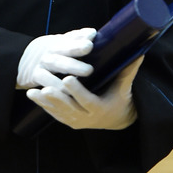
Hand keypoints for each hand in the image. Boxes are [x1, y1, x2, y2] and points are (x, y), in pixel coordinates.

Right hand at [16, 28, 95, 89]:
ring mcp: (42, 63)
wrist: (18, 60)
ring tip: (86, 73)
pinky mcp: (34, 76)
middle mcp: (50, 51)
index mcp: (58, 42)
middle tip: (89, 53)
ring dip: (71, 67)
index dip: (80, 38)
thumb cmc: (48, 52)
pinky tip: (66, 91)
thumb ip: (75, 38)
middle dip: (76, 49)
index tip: (92, 37)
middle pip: (64, 50)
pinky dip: (54, 85)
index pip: (70, 38)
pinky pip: (45, 80)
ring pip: (56, 65)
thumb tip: (93, 32)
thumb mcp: (58, 42)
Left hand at [26, 56, 143, 129]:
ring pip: (59, 112)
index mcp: (100, 109)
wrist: (116, 119)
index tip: (67, 79)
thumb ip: (128, 71)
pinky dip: (43, 106)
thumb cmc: (120, 99)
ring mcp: (76, 121)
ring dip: (45, 102)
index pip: (87, 100)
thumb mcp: (124, 87)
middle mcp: (87, 118)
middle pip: (70, 108)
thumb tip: (139, 52)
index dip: (77, 91)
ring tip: (32, 92)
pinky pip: (54, 114)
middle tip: (46, 87)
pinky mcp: (68, 121)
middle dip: (57, 98)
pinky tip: (32, 95)